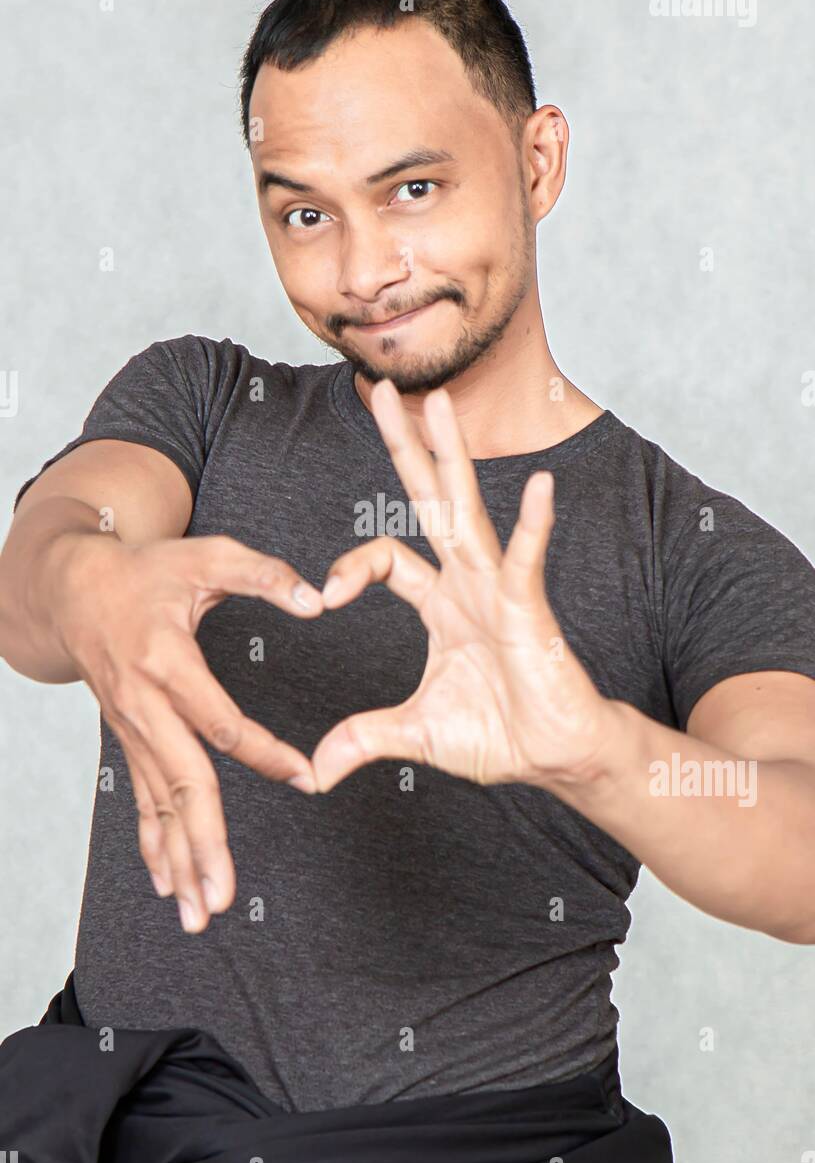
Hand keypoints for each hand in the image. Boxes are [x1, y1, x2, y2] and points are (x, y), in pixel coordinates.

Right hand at [54, 533, 324, 931]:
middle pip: (181, 785)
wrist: (73, 587)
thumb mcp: (206, 556)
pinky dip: (154, 846)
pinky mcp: (128, 742)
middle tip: (221, 898)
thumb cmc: (145, 571)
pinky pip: (142, 803)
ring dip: (179, 862)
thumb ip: (264, 575)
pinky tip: (167, 886)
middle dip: (203, 845)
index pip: (221, 722)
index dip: (265, 753)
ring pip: (159, 807)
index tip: (306, 777)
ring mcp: (132, 730)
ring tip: (197, 915)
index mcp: (167, 662)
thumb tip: (317, 600)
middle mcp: (145, 706)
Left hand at [311, 381, 613, 793]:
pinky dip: (535, 526)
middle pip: (425, 501)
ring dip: (451, 456)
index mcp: (439, 602)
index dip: (349, 567)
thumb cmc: (499, 735)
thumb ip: (362, 739)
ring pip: (467, 511)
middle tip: (379, 390)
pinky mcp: (531, 610)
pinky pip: (529, 561)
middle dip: (402, 446)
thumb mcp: (414, 735)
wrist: (556, 758)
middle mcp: (466, 582)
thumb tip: (313, 772)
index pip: (384, 558)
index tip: (323, 600)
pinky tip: (540, 487)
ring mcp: (498, 589)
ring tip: (438, 402)